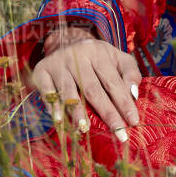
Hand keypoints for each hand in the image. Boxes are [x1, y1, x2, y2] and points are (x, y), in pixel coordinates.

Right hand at [30, 25, 141, 143]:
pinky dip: (53, 106)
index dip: (123, 102)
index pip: (113, 81)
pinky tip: (59, 120)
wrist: (65, 43)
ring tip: (85, 129)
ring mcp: (58, 63)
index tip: (133, 122)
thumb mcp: (117, 59)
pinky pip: (47, 91)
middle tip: (118, 133)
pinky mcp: (42, 71)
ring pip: (69, 91)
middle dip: (107, 113)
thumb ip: (130, 74)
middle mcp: (78, 56)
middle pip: (93, 89)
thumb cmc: (97, 59)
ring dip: (77, 111)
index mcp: (99, 52)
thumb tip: (133, 95)